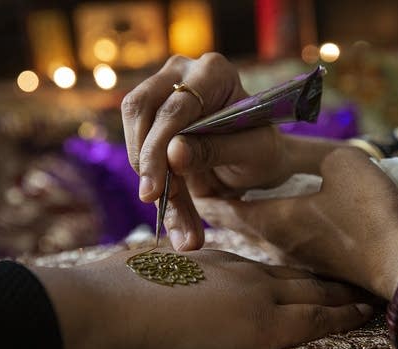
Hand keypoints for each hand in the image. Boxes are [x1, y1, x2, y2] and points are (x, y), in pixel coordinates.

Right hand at [33, 246, 372, 348]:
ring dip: (342, 294)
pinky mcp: (261, 325)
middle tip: (353, 274)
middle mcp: (240, 273)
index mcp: (212, 264)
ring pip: (313, 292)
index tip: (304, 272)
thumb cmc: (114, 297)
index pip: (260, 268)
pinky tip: (364, 313)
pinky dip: (343, 315)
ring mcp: (254, 296)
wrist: (110, 311)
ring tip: (368, 293)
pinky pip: (315, 319)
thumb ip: (157, 275)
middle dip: (324, 275)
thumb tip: (149, 276)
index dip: (286, 271)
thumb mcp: (141, 277)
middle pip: (293, 274)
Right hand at [122, 53, 294, 250]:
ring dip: (148, 180)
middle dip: (144, 160)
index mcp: (213, 72)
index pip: (174, 107)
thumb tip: (172, 154)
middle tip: (154, 202)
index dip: (157, 149)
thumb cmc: (263, 150)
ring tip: (180, 226)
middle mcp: (182, 74)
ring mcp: (163, 93)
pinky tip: (176, 221)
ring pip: (134, 132)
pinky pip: (139, 151)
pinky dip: (154, 187)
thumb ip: (215, 150)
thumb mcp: (252, 152)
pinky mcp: (152, 121)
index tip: (153, 191)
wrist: (259, 159)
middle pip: (139, 109)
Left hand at [194, 148, 397, 299]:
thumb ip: (303, 151)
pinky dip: (260, 219)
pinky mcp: (309, 261)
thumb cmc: (370, 213)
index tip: (188, 161)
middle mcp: (269, 242)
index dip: (198, 183)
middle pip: (227, 221)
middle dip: (211, 195)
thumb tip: (279, 142)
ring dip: (236, 209)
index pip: (214, 204)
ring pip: (248, 231)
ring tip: (233, 180)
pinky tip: (272, 205)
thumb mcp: (338, 164)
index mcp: (268, 219)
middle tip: (205, 166)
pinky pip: (270, 238)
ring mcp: (289, 256)